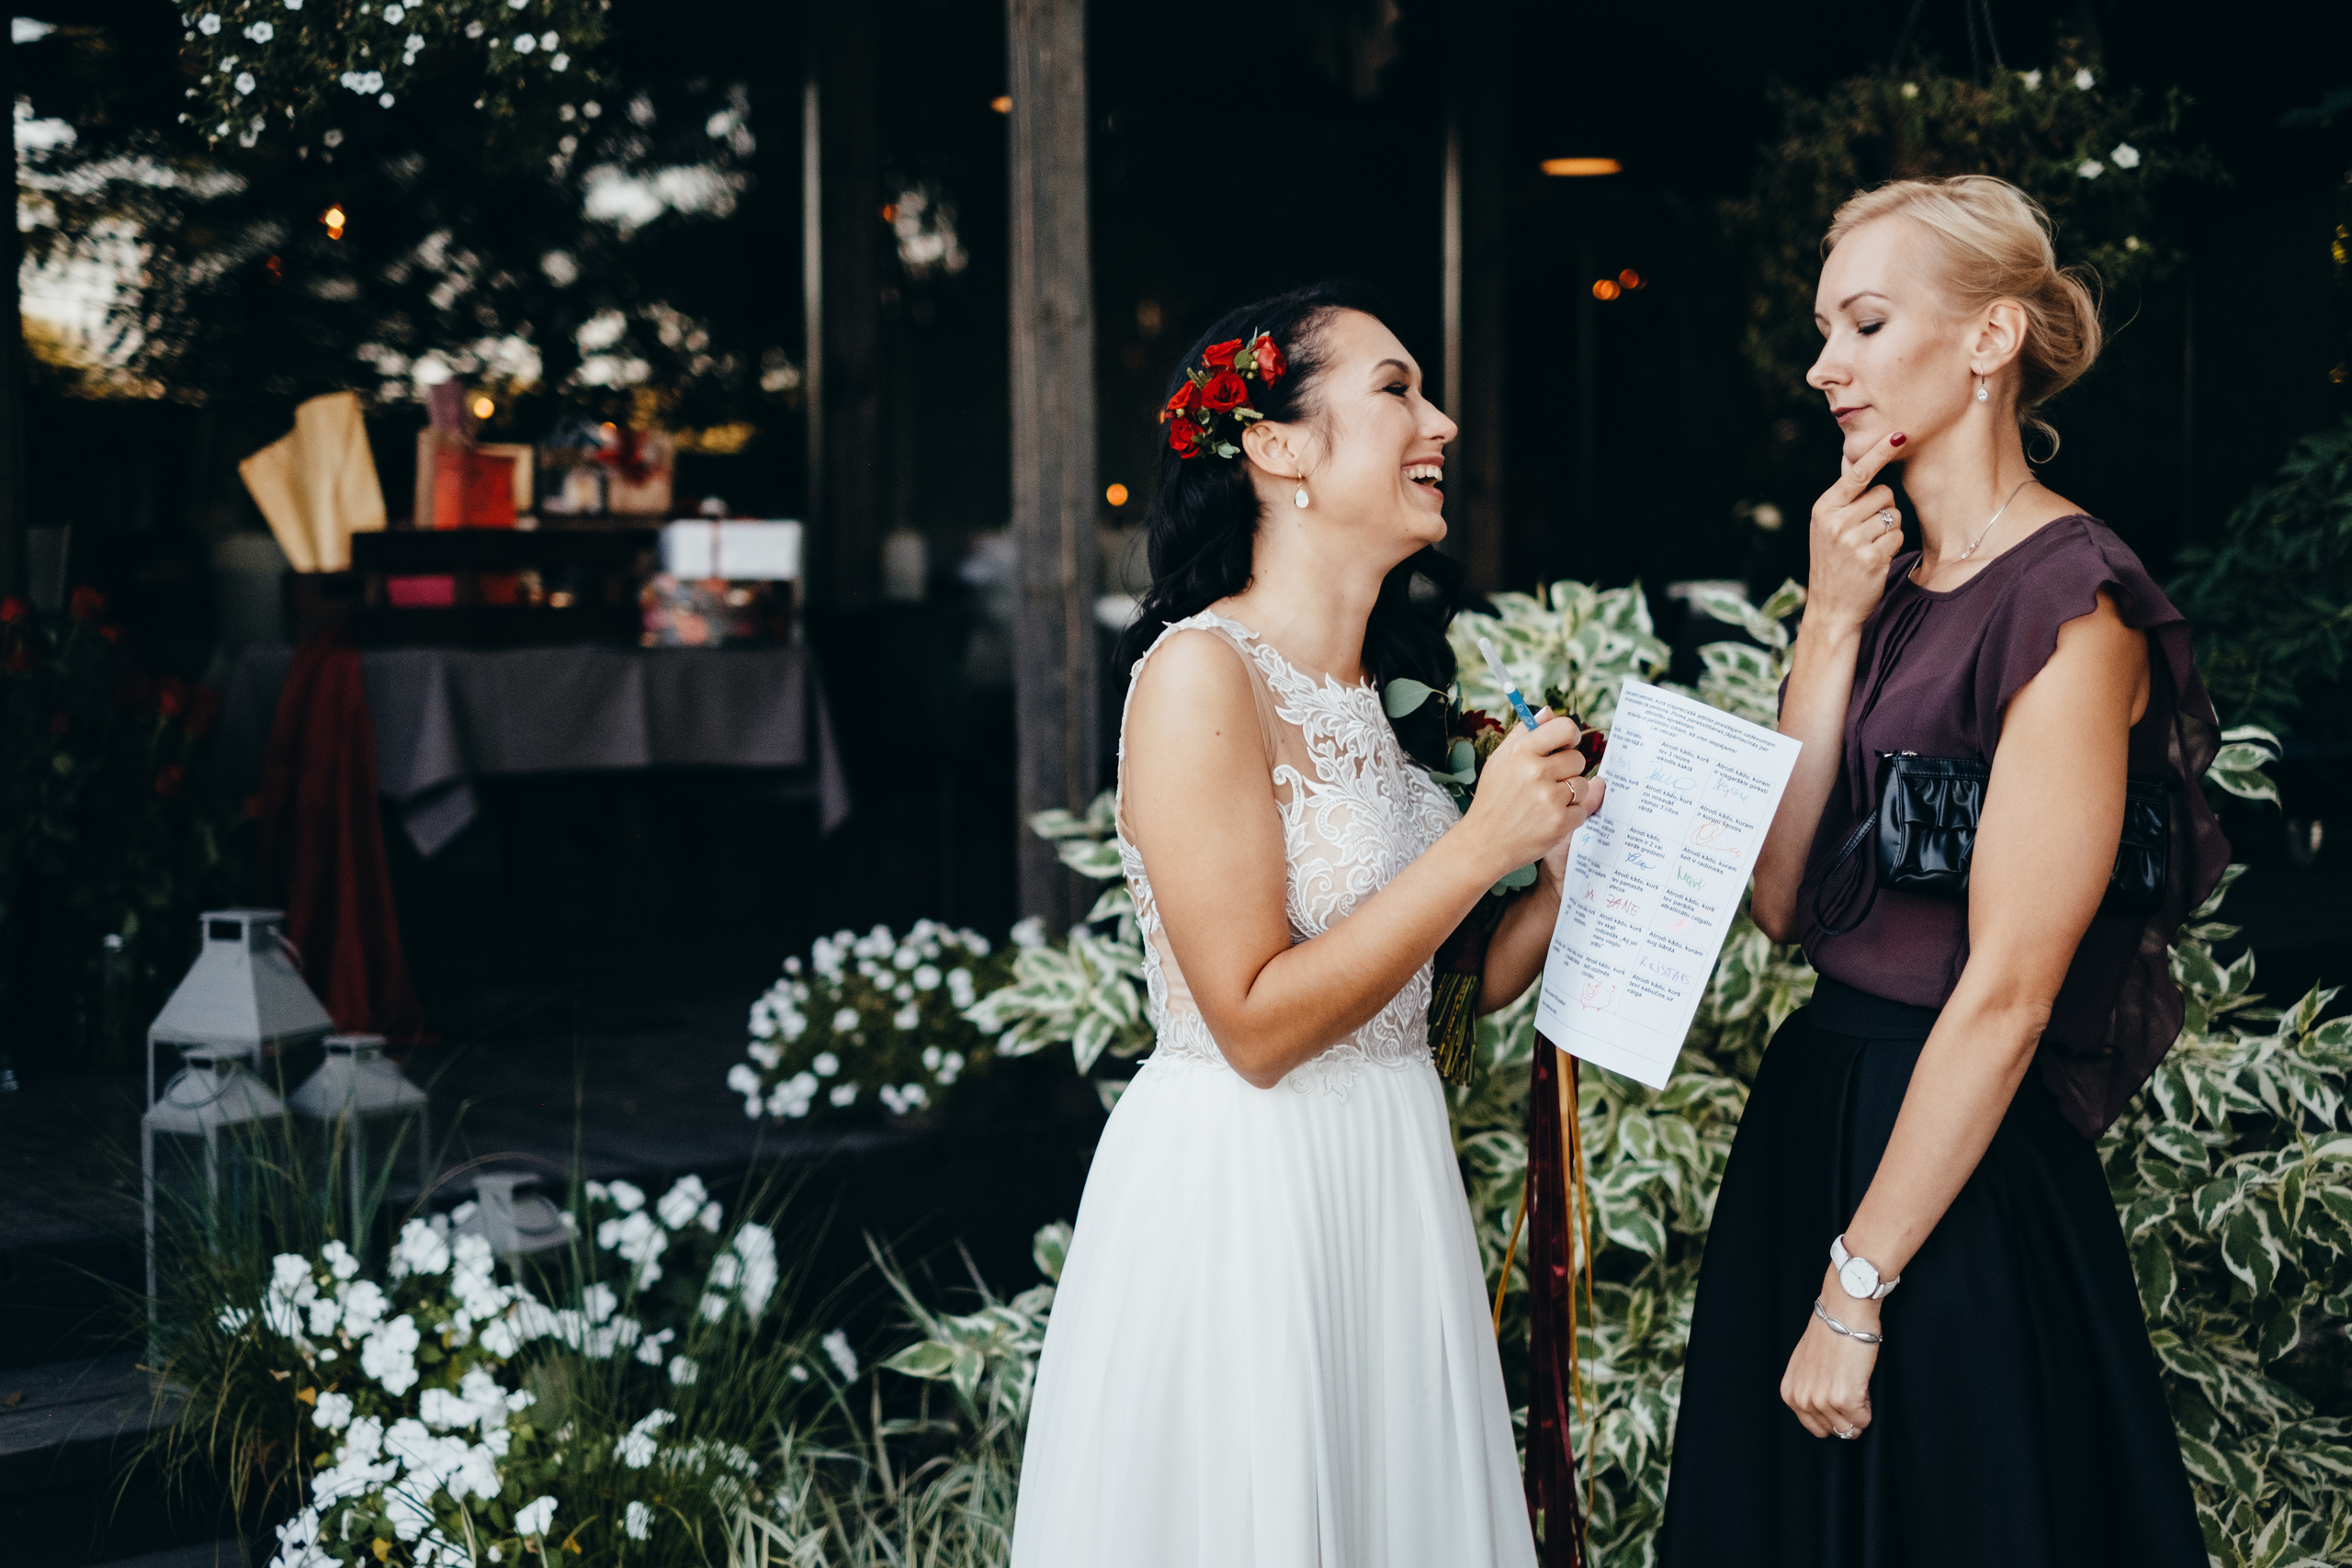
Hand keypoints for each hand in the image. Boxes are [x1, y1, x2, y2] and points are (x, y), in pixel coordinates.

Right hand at [1463, 708, 1606, 881]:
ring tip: (1548, 802)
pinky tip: (1549, 818)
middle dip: (1569, 769)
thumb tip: (1548, 712)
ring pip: (1584, 785)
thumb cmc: (1492, 799)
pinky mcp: (1559, 822)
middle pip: (1578, 758)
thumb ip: (1524, 734)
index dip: (1570, 737)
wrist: (1484, 843)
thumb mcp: (1499, 761)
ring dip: (1572, 793)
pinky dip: (1570, 815)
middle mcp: (1536, 772)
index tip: (1566, 746)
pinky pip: (1582, 810)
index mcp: (1522, 751)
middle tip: (1550, 782)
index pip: (1566, 728)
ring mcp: (1549, 798)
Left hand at [1781, 1265, 1878, 1440]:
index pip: (1815, 1428)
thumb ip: (1809, 1389)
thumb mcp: (1806, 1365)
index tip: (1839, 1396)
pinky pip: (1864, 1420)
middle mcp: (1802, 1399)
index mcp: (1790, 1393)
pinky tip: (1861, 1382)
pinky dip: (1869, 1406)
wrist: (1843, 1312)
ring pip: (1850, 1428)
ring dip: (1859, 1410)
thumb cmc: (1829, 1333)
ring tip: (1855, 1382)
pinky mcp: (1844, 1399)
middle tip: (1850, 1388)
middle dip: (1847, 1415)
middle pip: (1834, 1431)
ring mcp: (1822, 1400)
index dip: (1833, 1415)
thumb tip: (1825, 1412)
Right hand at [1807, 429, 1909, 635]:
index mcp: (1824, 509)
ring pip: (1894, 515)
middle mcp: (1836, 521)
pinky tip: (1876, 560)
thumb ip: (1843, 498)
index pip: (1857, 473)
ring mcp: (1853, 540)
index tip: (1899, 435)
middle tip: (1866, 532)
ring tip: (1869, 548)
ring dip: (1889, 530)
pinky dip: (1893, 547)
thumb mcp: (1826, 528)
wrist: (1830, 609)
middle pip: (1883, 493)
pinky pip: (1898, 537)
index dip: (1879, 453)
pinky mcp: (1872, 557)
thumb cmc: (1833, 564)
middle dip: (1883, 509)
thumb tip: (1853, 461)